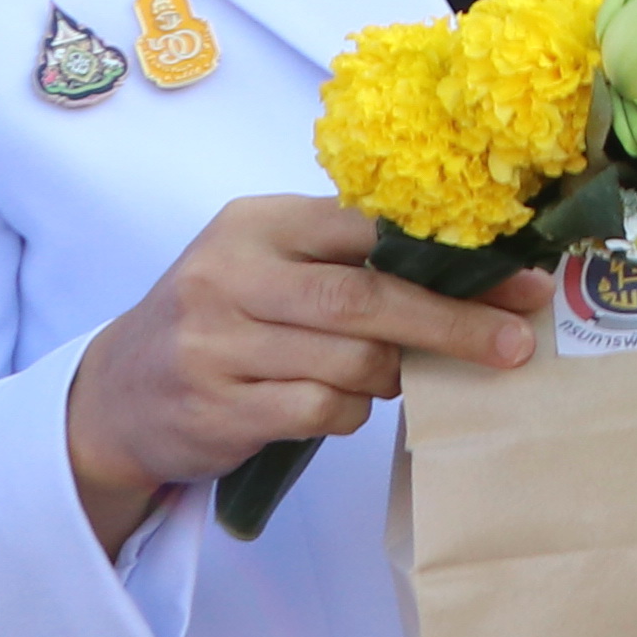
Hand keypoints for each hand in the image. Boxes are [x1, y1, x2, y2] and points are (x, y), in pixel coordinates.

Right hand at [69, 197, 546, 555]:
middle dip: (451, 324)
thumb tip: (478, 273)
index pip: (368, 229)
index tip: (521, 281)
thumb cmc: (222, 319)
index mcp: (255, 224)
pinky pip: (321, 410)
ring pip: (351, 361)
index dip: (452, 257)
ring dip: (393, 375)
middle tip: (513, 344)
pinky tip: (336, 405)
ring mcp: (216, 345)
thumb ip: (348, 257)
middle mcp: (229, 277)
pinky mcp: (216, 407)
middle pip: (366, 299)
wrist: (116, 395)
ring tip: (394, 376)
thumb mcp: (268, 264)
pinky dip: (350, 411)